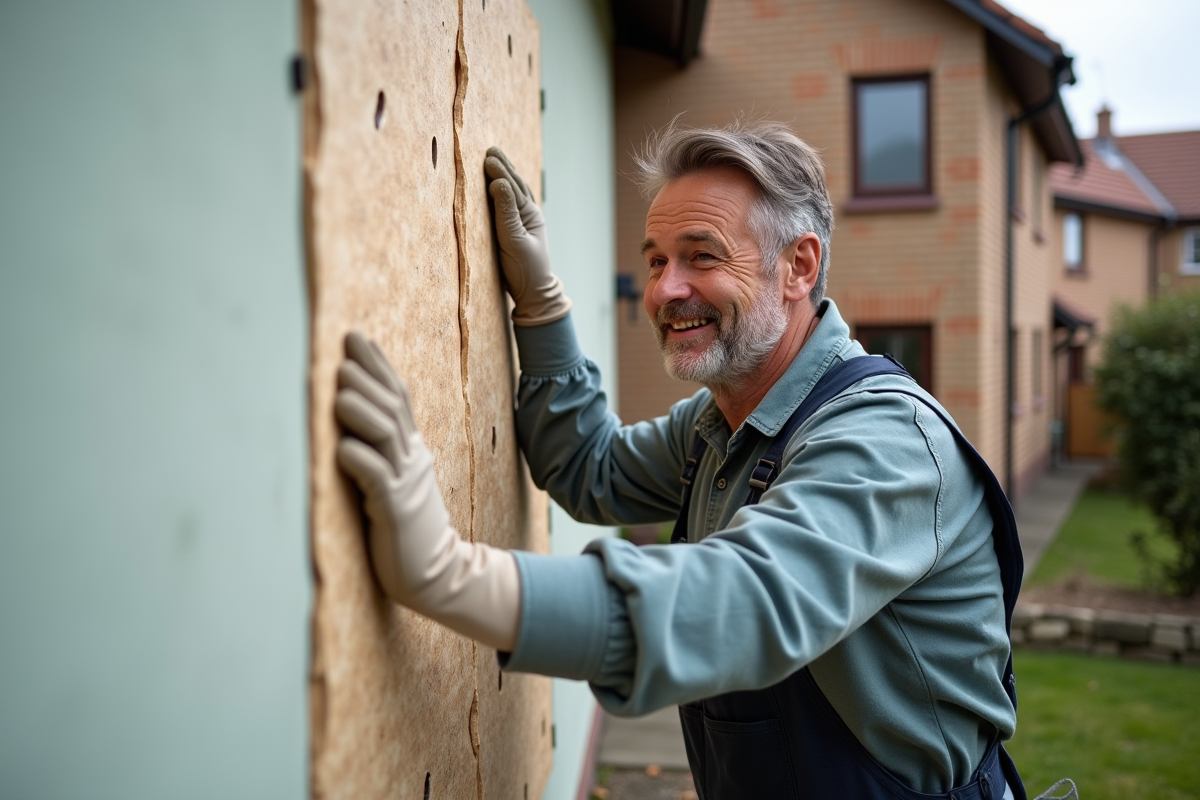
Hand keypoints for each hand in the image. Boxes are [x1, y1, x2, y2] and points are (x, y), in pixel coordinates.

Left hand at [334, 331, 519, 650]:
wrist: (436, 574)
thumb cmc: (408, 529)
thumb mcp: (395, 482)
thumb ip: (380, 452)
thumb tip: (352, 422)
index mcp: (412, 451)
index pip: (398, 397)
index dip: (379, 365)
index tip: (357, 338)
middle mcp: (412, 459)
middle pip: (392, 409)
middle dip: (368, 378)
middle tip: (345, 353)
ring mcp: (405, 484)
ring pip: (386, 438)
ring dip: (362, 413)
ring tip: (339, 394)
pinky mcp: (395, 511)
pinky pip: (377, 480)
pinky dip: (360, 461)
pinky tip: (342, 447)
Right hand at [485, 146, 571, 325]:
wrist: (534, 294)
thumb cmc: (524, 271)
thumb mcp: (513, 241)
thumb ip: (505, 212)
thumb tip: (498, 183)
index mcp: (529, 215)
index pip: (512, 188)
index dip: (500, 171)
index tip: (488, 157)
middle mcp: (528, 215)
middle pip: (515, 185)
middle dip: (503, 167)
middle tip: (491, 151)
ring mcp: (524, 222)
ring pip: (515, 192)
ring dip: (505, 174)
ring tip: (495, 159)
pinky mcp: (517, 231)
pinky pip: (512, 204)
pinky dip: (507, 190)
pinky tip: (502, 184)